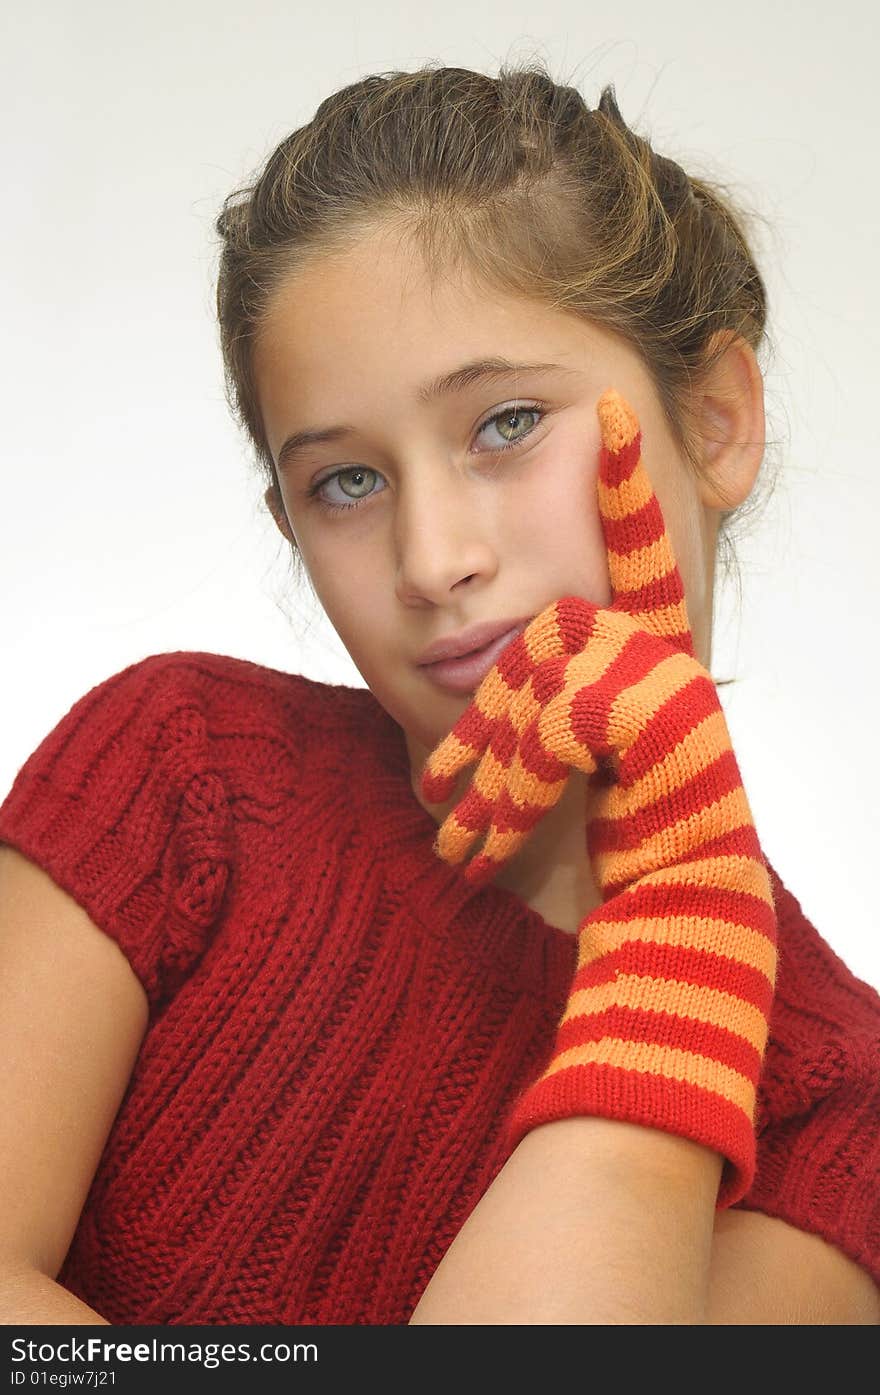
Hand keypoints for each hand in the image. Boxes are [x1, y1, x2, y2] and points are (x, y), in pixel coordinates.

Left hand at [420, 389, 776, 1206]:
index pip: (635, 549)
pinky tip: (475, 852)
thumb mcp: (544, 767)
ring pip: (538, 684)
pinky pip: (554, 724)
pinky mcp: (666, 727)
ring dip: (484, 776)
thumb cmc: (607, 845)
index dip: (627, 482)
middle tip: (440, 800)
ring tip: (456, 845)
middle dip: (482, 728)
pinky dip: (503, 791)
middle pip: (543, 632)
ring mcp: (674, 685)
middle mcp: (669, 654)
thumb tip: (468, 675)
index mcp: (647, 648)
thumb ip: (520, 712)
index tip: (605, 407)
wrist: (665, 925)